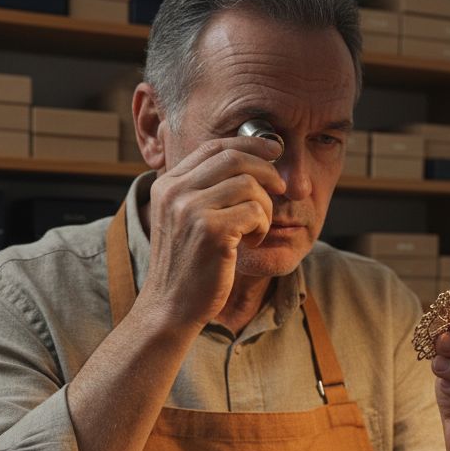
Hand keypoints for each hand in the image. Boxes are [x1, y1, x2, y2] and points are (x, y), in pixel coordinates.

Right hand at [138, 137, 285, 327]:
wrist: (170, 307)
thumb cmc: (187, 266)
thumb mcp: (187, 220)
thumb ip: (206, 190)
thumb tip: (249, 159)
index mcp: (168, 184)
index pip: (214, 146)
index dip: (249, 143)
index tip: (274, 150)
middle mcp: (175, 191)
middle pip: (234, 157)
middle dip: (267, 169)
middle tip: (281, 188)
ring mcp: (190, 209)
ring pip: (249, 184)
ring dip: (265, 207)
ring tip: (256, 229)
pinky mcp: (210, 231)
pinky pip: (254, 212)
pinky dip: (262, 226)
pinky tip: (252, 242)